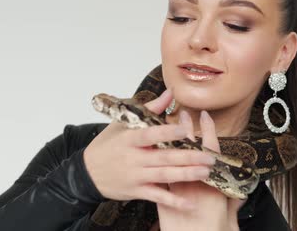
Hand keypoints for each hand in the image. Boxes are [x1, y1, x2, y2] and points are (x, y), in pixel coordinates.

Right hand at [83, 89, 216, 209]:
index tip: (185, 129)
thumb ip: (150, 109)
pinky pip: (158, 197)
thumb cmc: (108, 145)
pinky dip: (173, 201)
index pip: (150, 134)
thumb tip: (170, 93)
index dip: (167, 132)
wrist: (86, 173)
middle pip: (163, 157)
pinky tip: (189, 203)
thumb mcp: (123, 123)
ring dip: (186, 175)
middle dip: (188, 157)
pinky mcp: (137, 191)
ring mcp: (135, 176)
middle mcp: (133, 158)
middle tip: (209, 157)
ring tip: (205, 172)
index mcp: (129, 139)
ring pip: (164, 176)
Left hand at [156, 110, 245, 230]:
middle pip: (187, 153)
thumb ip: (231, 206)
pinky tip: (152, 155)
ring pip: (170, 162)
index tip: (205, 116)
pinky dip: (156, 165)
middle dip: (184, 132)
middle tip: (182, 111)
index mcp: (212, 187)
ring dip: (168, 144)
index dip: (208, 134)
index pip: (210, 153)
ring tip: (164, 127)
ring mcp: (177, 193)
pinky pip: (159, 179)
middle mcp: (194, 186)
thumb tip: (240, 195)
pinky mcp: (164, 202)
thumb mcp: (226, 222)